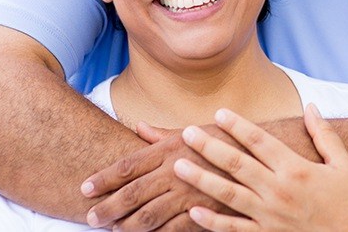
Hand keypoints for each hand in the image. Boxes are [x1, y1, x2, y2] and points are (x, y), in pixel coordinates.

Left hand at [81, 126, 235, 230]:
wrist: (262, 154)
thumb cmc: (224, 139)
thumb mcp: (191, 132)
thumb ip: (161, 135)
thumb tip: (138, 127)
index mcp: (170, 149)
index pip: (129, 165)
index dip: (104, 178)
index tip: (85, 187)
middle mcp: (176, 171)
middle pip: (133, 193)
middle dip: (108, 206)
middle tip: (90, 216)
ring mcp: (190, 194)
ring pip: (150, 216)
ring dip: (128, 225)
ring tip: (113, 230)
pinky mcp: (205, 213)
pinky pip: (176, 230)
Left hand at [174, 104, 347, 231]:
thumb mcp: (343, 165)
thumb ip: (325, 134)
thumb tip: (311, 105)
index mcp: (296, 170)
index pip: (260, 142)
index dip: (238, 126)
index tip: (219, 112)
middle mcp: (279, 192)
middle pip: (237, 165)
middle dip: (209, 147)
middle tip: (187, 132)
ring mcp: (270, 218)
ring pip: (228, 196)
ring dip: (201, 179)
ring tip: (178, 166)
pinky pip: (235, 231)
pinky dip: (212, 222)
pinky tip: (193, 211)